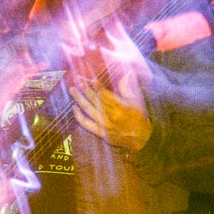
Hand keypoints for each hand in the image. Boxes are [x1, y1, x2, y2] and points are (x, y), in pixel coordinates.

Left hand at [71, 26, 151, 151]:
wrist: (141, 139)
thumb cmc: (139, 118)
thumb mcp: (135, 101)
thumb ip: (126, 87)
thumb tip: (124, 73)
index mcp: (121, 108)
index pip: (105, 95)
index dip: (96, 86)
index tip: (91, 79)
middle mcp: (111, 117)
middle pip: (94, 100)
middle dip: (85, 89)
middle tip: (78, 80)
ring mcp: (104, 125)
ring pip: (87, 110)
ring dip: (79, 98)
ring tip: (73, 89)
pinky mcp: (100, 133)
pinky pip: (85, 123)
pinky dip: (78, 115)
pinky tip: (74, 107)